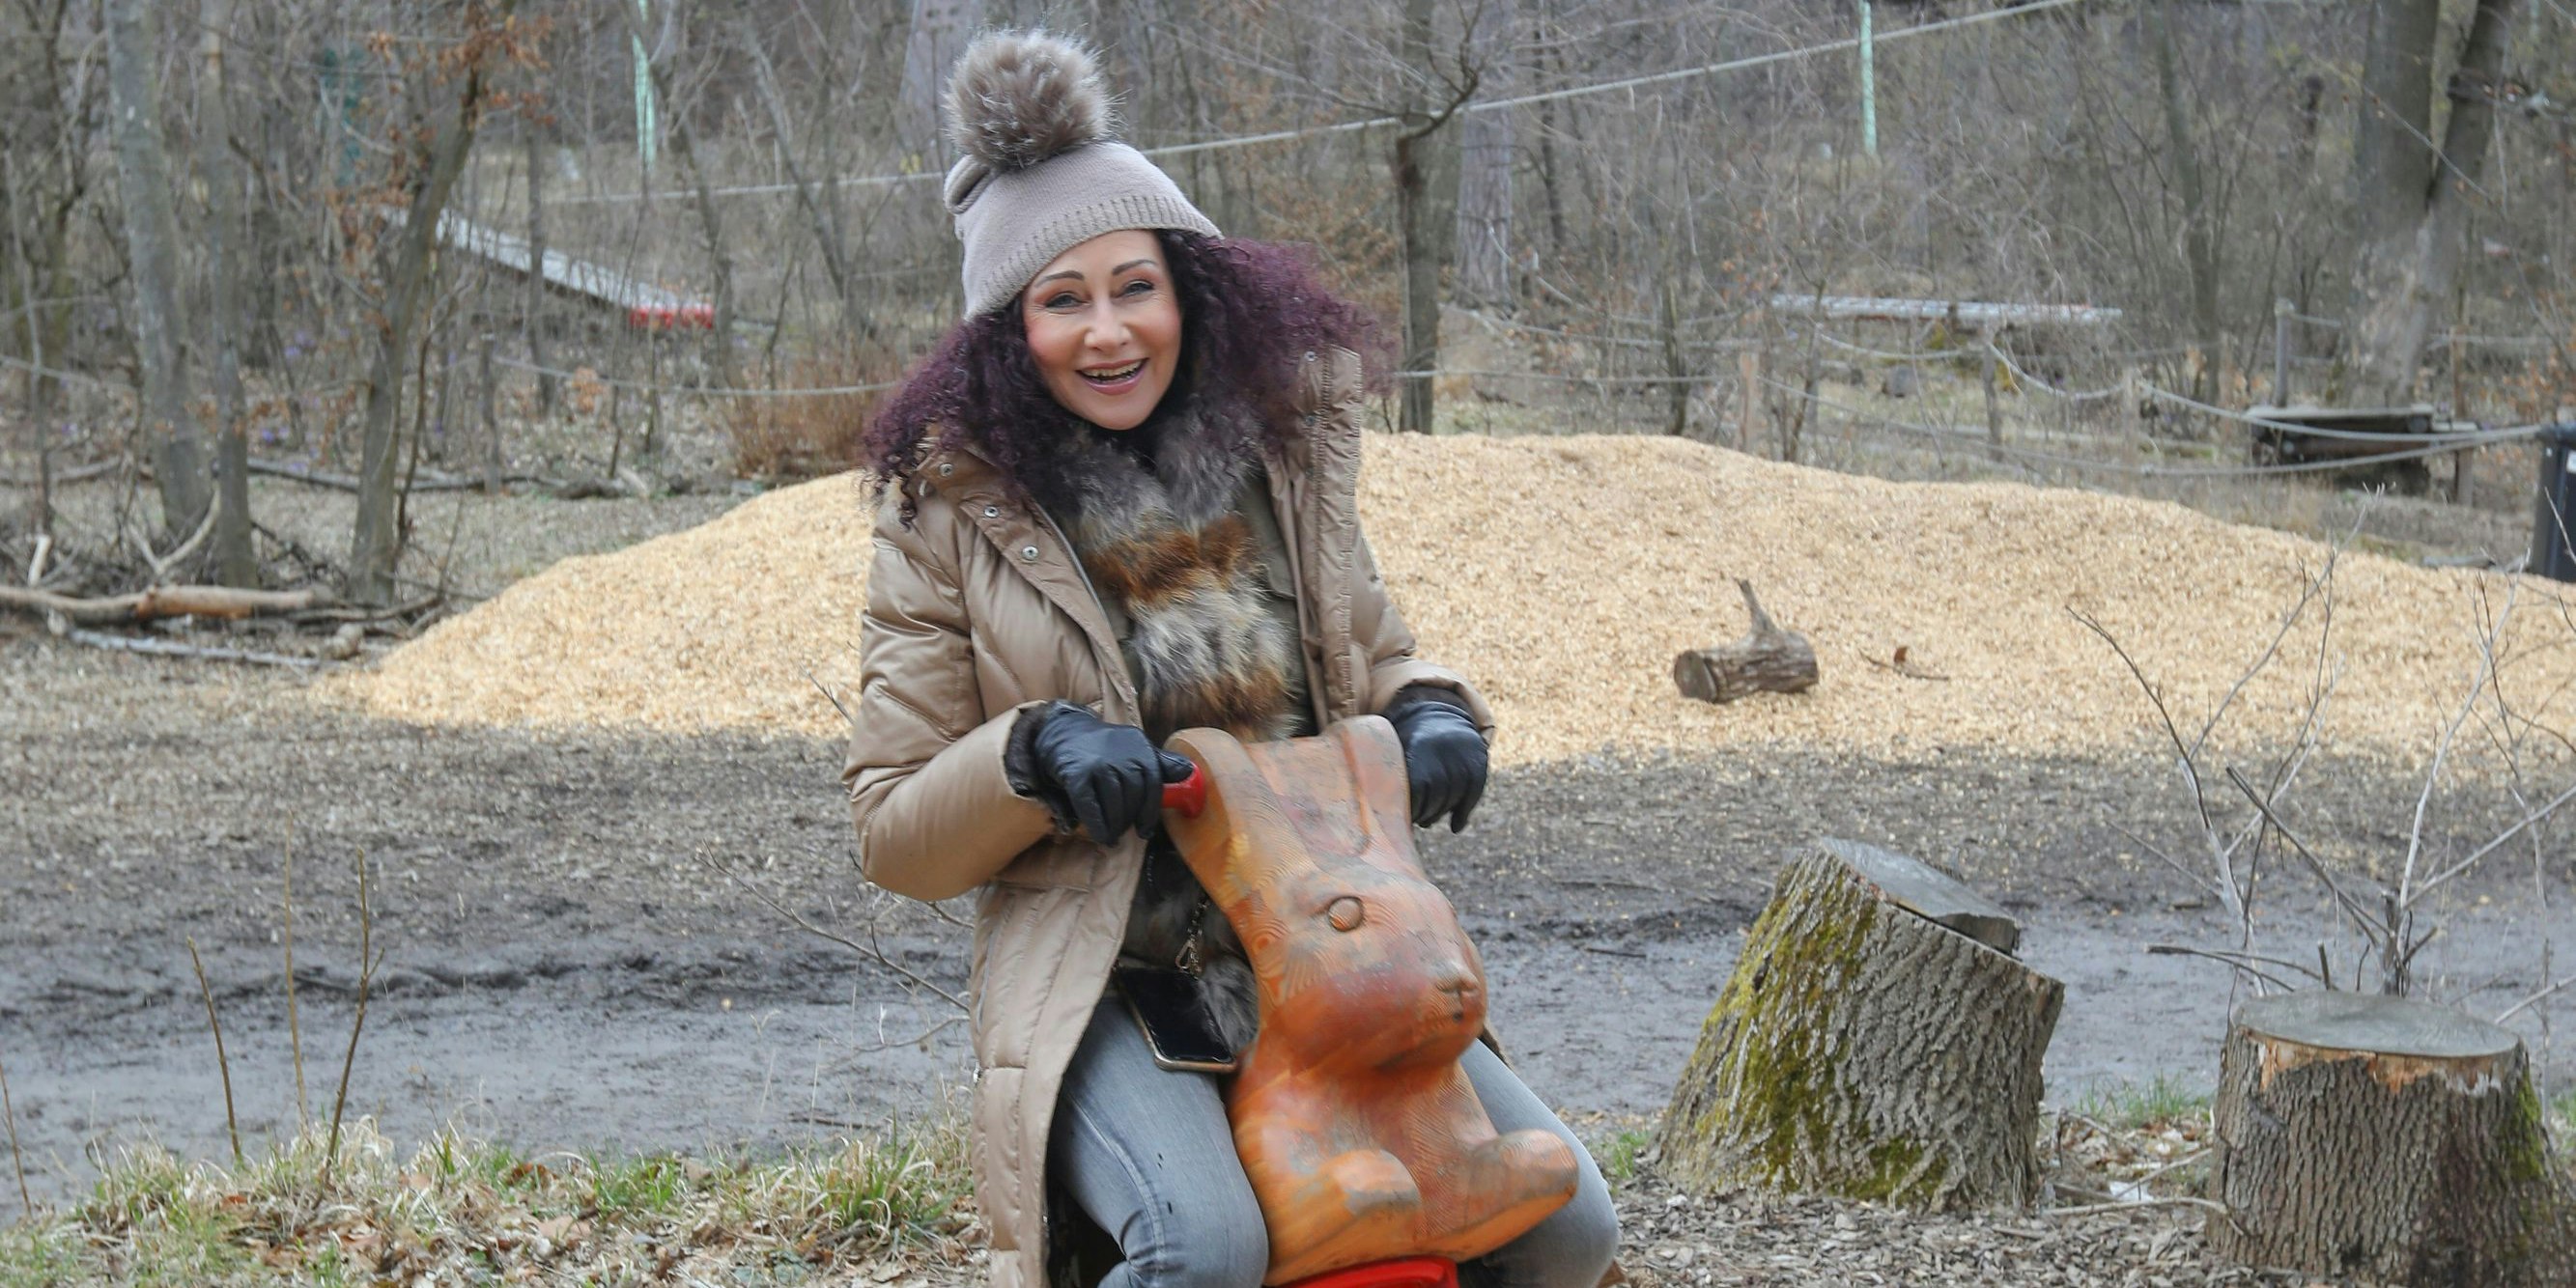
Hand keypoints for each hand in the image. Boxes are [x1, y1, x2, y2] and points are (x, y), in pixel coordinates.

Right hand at [1030, 704, 1197, 844]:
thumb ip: (1160, 763)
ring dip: (1115, 825)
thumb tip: (1188, 771)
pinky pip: (1091, 806)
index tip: (1146, 830)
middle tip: (1126, 831)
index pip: (1153, 782)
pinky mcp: (1077, 774)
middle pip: (1134, 795)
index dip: (1150, 811)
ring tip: (1113, 835)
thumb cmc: (1106, 749)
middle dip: (1131, 818)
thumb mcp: (1135, 749)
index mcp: (1139, 746)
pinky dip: (1097, 825)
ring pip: (1114, 803)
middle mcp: (1120, 753)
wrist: (1064, 734)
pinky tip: (1101, 835)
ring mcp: (1098, 763)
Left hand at [1384, 696, 1487, 831]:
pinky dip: (1464, 813)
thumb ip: (1388, 773)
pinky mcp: (1479, 762)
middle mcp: (1443, 749)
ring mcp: (1464, 755)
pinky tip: (1455, 826)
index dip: (1411, 808)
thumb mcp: (1395, 749)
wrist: (1440, 715)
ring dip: (1440, 814)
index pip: (1417, 789)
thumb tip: (1376, 809)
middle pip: (1436, 796)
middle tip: (1415, 820)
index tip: (1401, 817)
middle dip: (1425, 813)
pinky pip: (1473, 794)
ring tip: (1427, 820)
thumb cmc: (1408, 742)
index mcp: (1418, 746)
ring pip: (1454, 798)